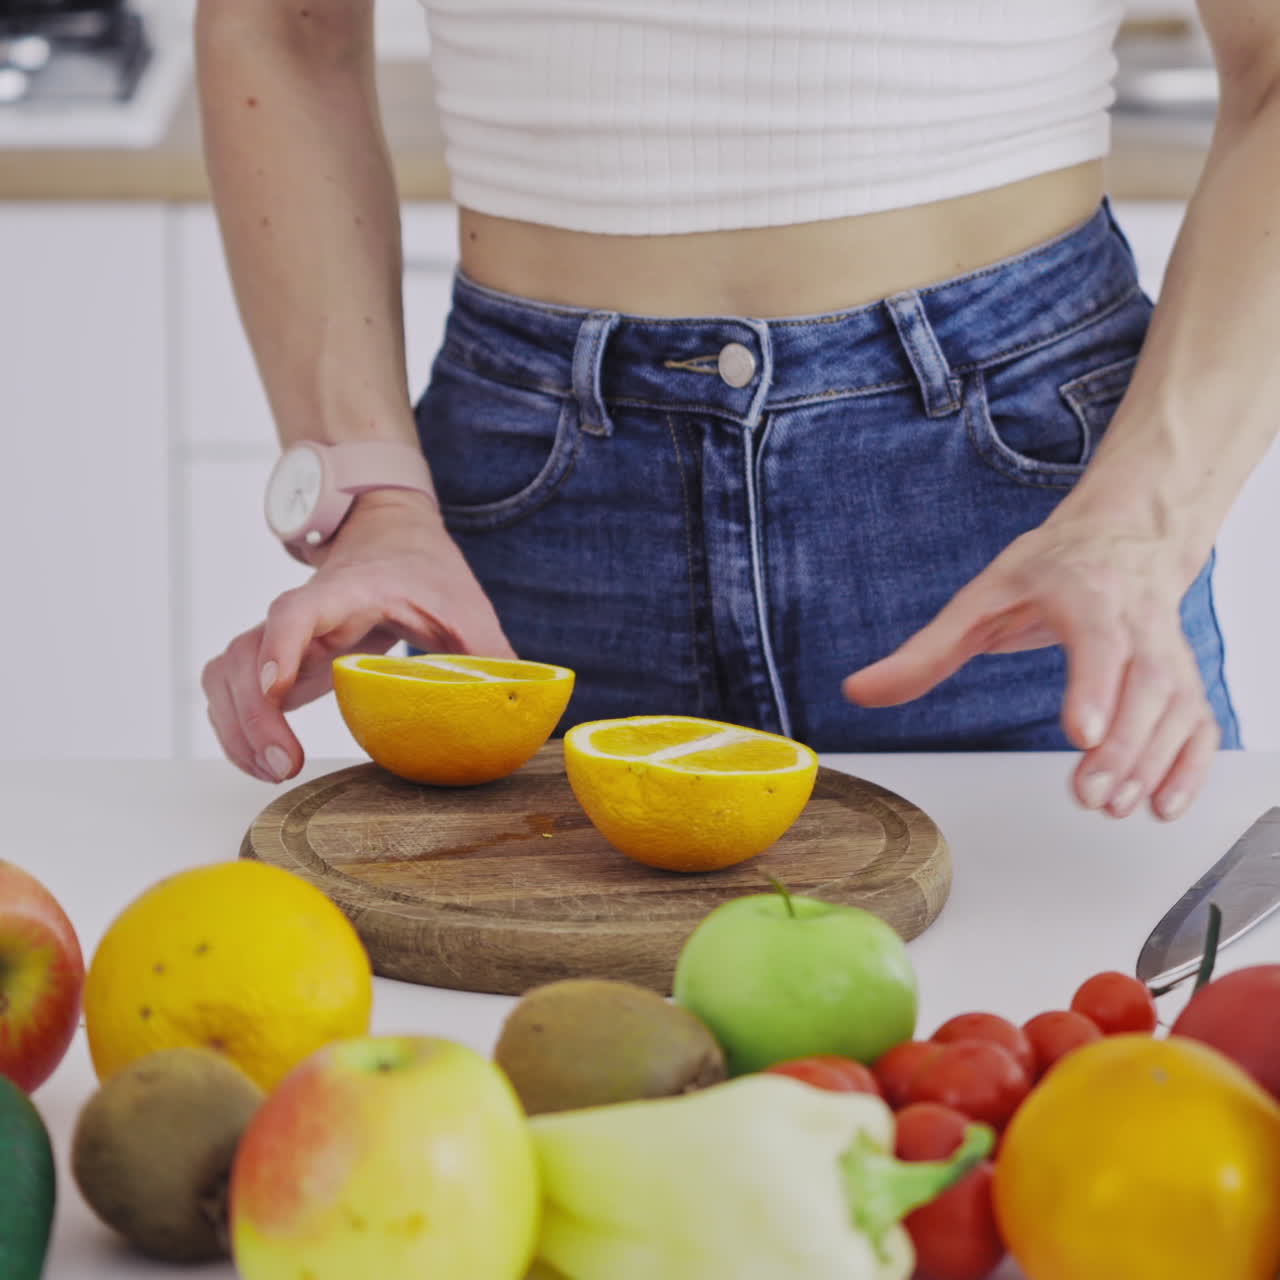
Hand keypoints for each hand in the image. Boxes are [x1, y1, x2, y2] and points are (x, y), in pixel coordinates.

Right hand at [201, 490, 513, 781]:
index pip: (298, 609)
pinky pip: (232, 689)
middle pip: (246, 653)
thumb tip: (525, 711)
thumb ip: (493, 657)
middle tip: (286, 763)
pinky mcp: (276, 657)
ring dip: (237, 725)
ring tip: (274, 768)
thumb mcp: (467, 607)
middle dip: (253, 714)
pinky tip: (264, 761)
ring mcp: (282, 634)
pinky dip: (236, 727)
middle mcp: (305, 610)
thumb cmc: (425, 568)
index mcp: (350, 591)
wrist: (388, 531)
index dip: (281, 645)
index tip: (273, 686)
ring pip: (225, 673)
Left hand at [842, 518, 1218, 820]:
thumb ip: (923, 653)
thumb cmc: (1051, 569)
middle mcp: (1137, 620)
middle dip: (1123, 745)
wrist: (1123, 538)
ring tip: (1113, 806)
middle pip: (1145, 684)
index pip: (1098, 638)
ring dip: (1151, 763)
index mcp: (1083, 592)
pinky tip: (1163, 804)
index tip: (1082, 732)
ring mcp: (1167, 650)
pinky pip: (1199, 724)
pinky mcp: (1183, 679)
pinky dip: (1190, 766)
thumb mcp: (979, 599)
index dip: (1095, 685)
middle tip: (1092, 794)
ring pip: (1176, 708)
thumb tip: (859, 691)